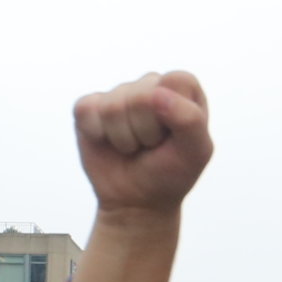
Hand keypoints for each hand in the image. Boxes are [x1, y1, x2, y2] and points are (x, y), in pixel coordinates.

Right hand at [74, 72, 212, 217]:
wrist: (138, 200)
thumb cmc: (171, 173)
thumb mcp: (195, 152)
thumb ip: (190, 120)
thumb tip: (156, 94)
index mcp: (182, 88)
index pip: (175, 80)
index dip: (172, 113)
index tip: (173, 135)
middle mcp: (150, 84)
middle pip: (140, 96)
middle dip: (145, 132)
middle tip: (150, 146)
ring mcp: (119, 94)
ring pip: (112, 107)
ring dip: (123, 138)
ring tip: (133, 147)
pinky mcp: (90, 107)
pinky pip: (86, 110)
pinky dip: (97, 135)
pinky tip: (108, 142)